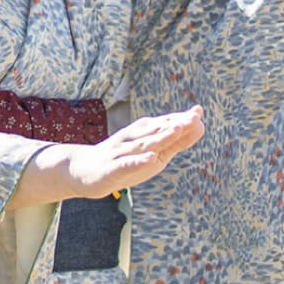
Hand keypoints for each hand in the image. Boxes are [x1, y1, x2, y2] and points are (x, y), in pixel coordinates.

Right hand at [66, 107, 206, 197]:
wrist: (83, 170)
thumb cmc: (123, 161)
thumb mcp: (152, 152)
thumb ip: (175, 141)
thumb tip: (199, 125)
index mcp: (141, 134)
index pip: (163, 125)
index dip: (180, 119)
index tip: (199, 112)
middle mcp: (131, 139)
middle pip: (155, 131)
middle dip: (175, 124)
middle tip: (194, 117)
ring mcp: (121, 152)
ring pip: (143, 144)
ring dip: (160, 137)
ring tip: (177, 130)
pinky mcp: (112, 168)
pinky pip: (127, 164)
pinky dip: (139, 161)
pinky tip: (151, 159)